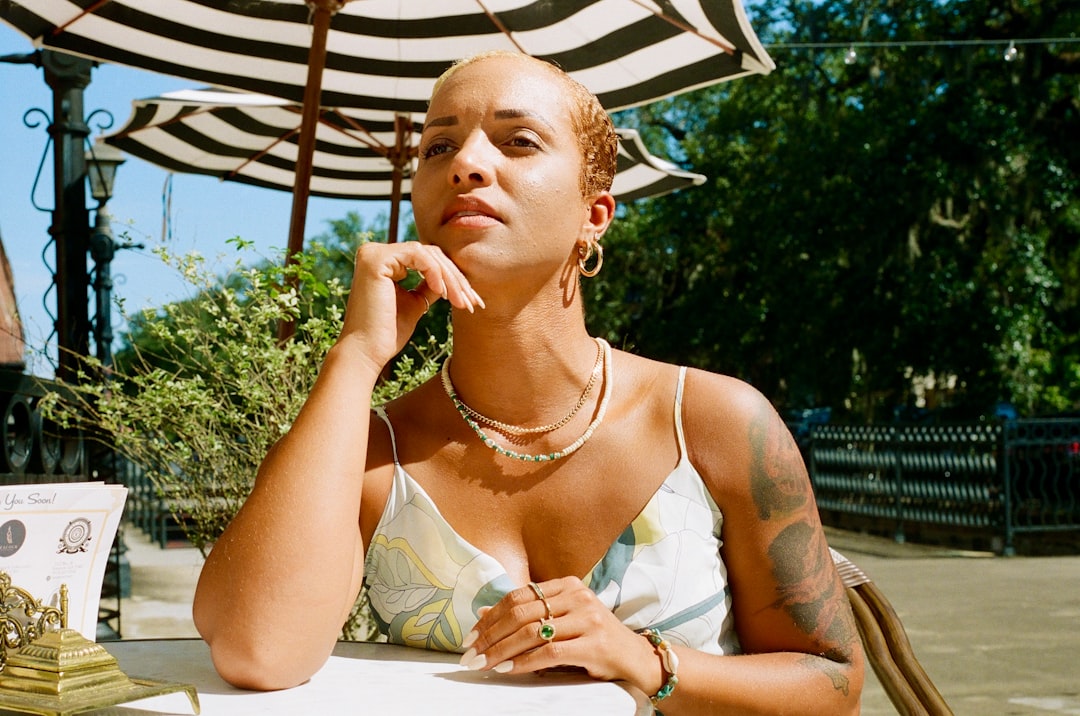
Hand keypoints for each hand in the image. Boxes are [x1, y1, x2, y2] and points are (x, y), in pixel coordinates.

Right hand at [338, 241, 483, 373]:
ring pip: (427, 254)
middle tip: (472, 302)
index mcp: (383, 262)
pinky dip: (435, 272)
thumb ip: (430, 286)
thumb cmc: (388, 333)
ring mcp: (373, 253)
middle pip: (430, 254)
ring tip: (459, 301)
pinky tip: (441, 293)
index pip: (427, 259)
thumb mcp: (416, 303)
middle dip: (455, 278)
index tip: (470, 300)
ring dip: (449, 278)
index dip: (452, 277)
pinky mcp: (376, 259)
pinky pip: (418, 255)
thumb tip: (450, 277)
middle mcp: (375, 252)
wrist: (367, 351)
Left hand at [458, 578, 652, 685]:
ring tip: (483, 664)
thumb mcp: (560, 620)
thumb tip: (483, 614)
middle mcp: (578, 596)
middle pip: (521, 613)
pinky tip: (508, 670)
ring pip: (532, 632)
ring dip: (501, 651)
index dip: (491, 617)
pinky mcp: (594, 644)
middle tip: (470, 654)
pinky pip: (550, 652)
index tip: (471, 637)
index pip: (518, 596)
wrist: (635, 657)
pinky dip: (524, 662)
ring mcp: (588, 619)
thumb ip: (527, 614)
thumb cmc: (593, 639)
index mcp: (568, 584)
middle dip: (490, 636)